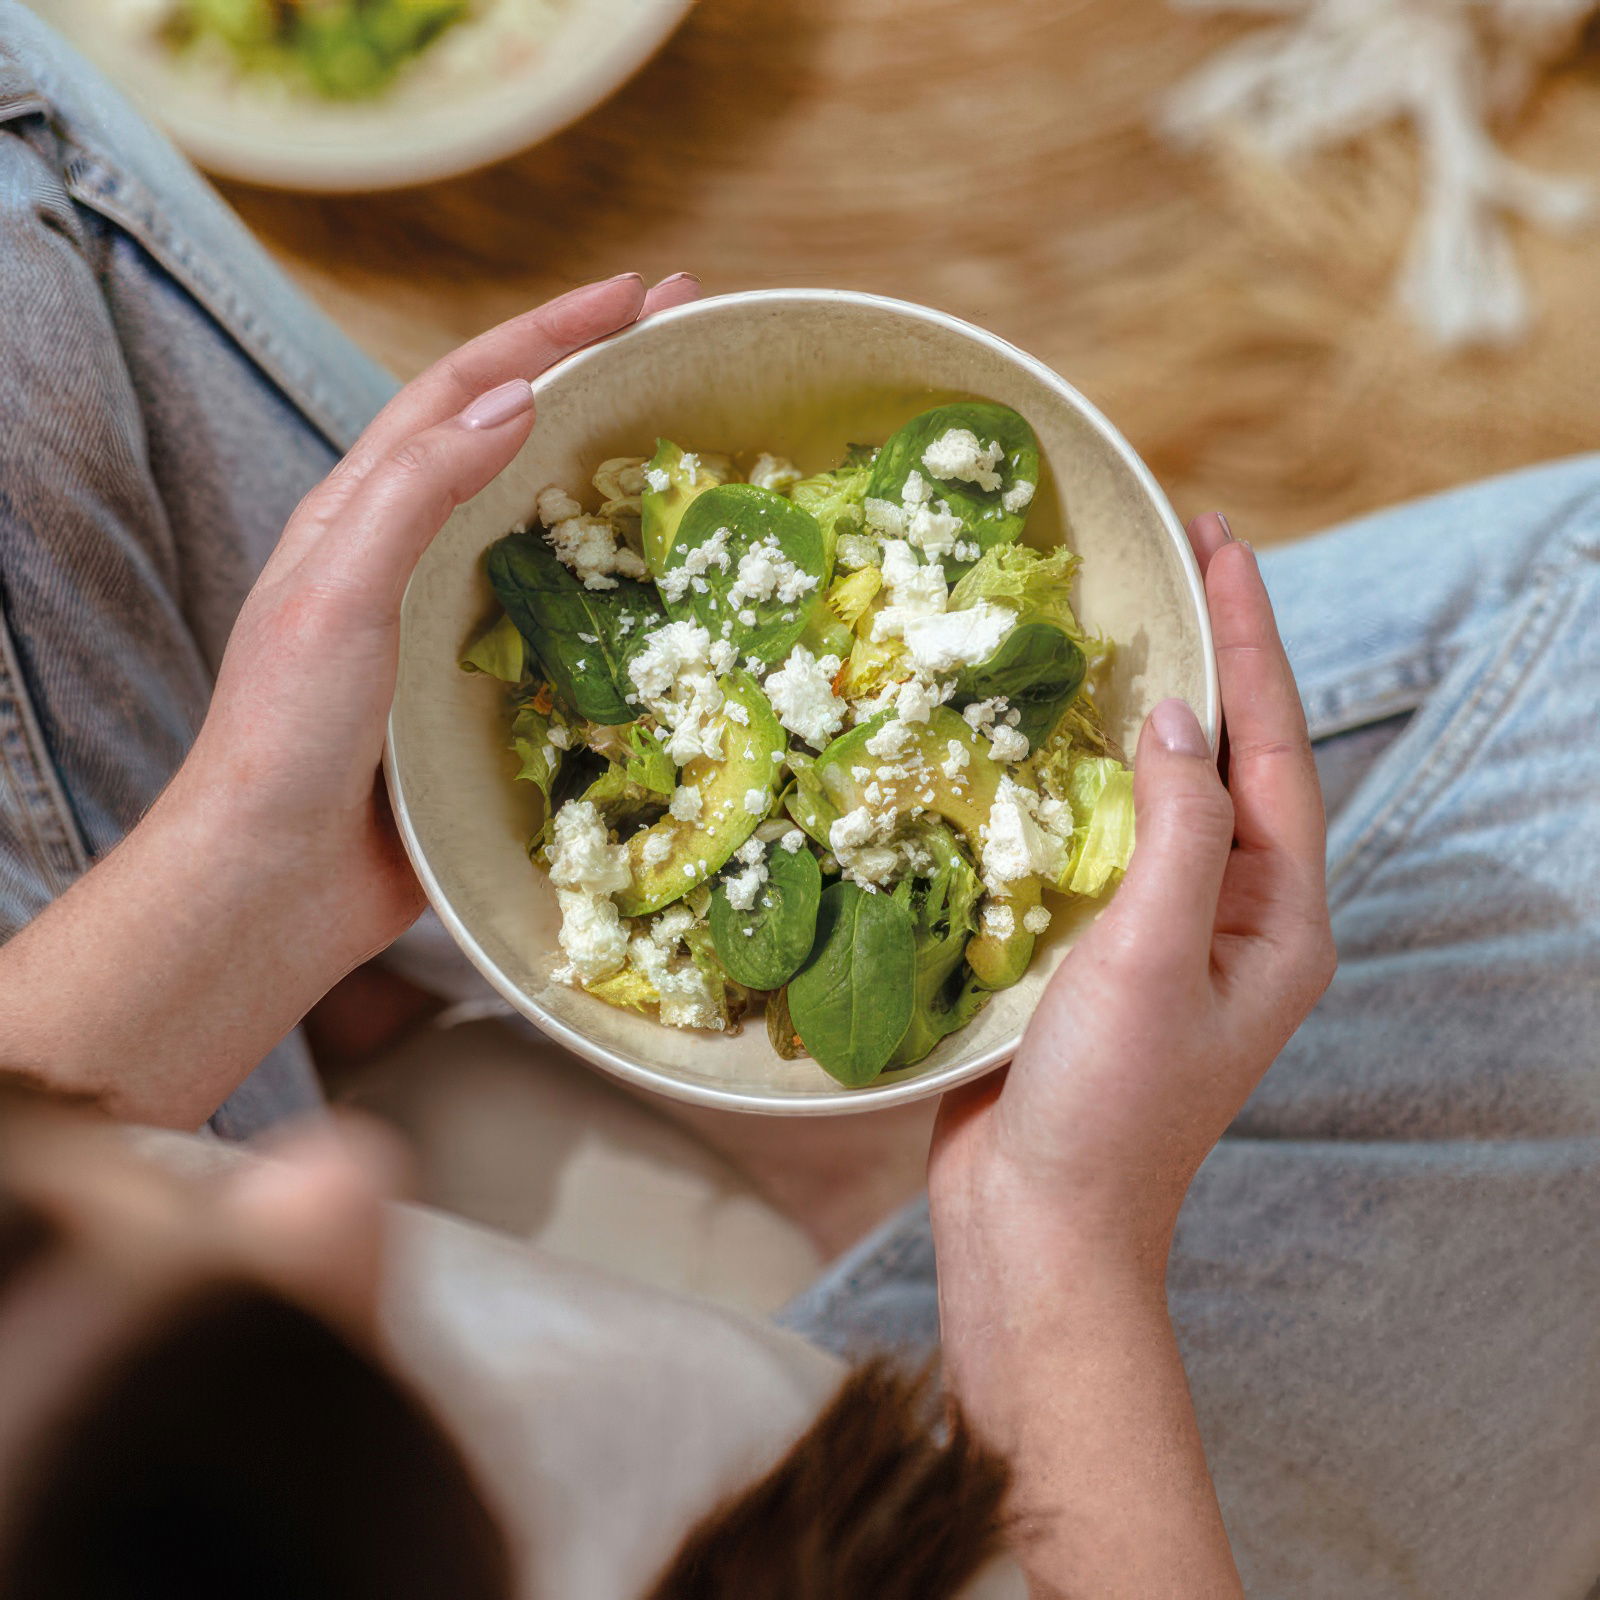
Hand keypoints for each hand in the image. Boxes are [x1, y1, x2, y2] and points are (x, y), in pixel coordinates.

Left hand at [171, 270, 697, 971]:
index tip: (636, 295)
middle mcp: (411, 552)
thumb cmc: (287, 735)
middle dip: (598, 377)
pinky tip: (671, 589)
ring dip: (616, 473)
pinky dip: (618, 583)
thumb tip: (517, 403)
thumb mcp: (340, 592)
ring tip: (697, 443)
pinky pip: (565, 615)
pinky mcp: (487, 689)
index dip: (549, 333)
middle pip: (514, 438)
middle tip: (688, 335)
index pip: (464, 390)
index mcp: (362, 511)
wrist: (279, 877)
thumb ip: (417, 492)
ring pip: (546, 523)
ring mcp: (452, 620)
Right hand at [931, 515, 1334, 1259]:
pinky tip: (1038, 732)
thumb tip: (1176, 719)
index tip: (1220, 543)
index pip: (1272, 744)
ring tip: (1114, 618)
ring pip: (1159, 789)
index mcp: (1278, 915)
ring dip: (1140, 703)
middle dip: (1207, 653)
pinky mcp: (1094, 948)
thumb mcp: (1155, 959)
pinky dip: (1073, 773)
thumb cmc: (1107, 1106)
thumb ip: (1177, 832)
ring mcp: (1162, 931)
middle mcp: (1232, 913)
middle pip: (1228, 754)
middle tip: (1174, 553)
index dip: (1249, 637)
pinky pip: (1095, 835)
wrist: (1034, 1224)